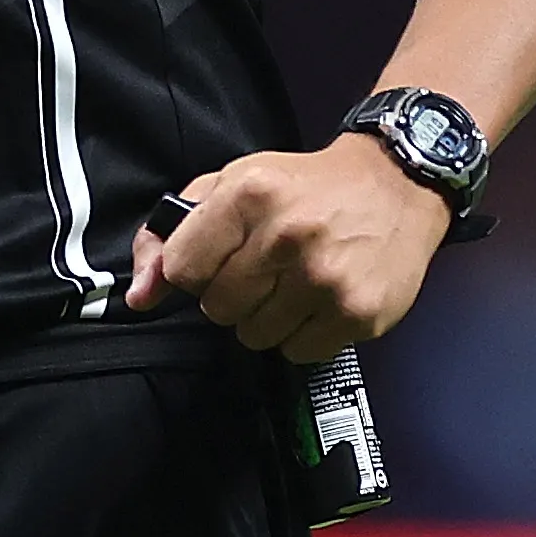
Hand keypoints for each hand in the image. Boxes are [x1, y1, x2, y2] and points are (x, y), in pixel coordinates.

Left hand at [128, 133, 451, 361]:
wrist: (396, 184)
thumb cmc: (306, 186)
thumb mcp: (233, 185)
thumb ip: (173, 235)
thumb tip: (139, 296)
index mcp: (248, 195)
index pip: (182, 269)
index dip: (195, 270)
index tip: (217, 260)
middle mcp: (286, 236)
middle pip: (217, 308)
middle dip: (232, 294)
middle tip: (263, 270)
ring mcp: (325, 279)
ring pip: (255, 336)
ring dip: (267, 317)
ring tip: (293, 283)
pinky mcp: (357, 313)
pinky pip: (299, 352)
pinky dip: (303, 334)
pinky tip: (319, 300)